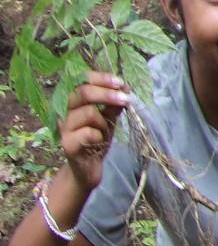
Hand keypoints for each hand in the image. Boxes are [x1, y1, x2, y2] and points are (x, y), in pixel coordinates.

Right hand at [59, 72, 131, 190]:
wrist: (89, 167)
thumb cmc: (97, 139)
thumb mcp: (109, 118)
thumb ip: (113, 104)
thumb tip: (124, 88)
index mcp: (73, 102)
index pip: (81, 80)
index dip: (101, 78)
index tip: (120, 83)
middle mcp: (64, 112)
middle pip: (82, 92)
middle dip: (108, 94)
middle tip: (126, 99)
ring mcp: (64, 128)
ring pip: (88, 112)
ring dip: (105, 120)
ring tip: (106, 130)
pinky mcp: (67, 144)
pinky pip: (88, 132)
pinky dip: (100, 134)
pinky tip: (100, 141)